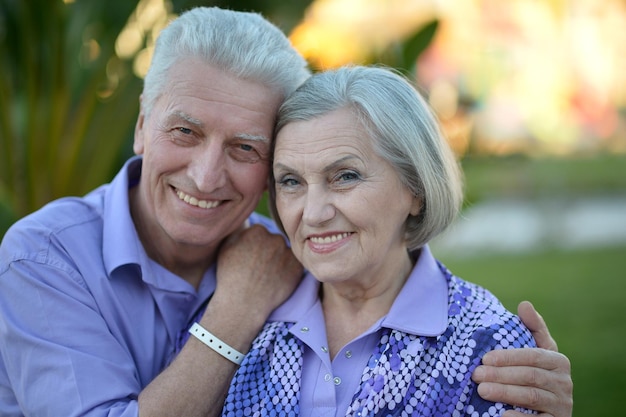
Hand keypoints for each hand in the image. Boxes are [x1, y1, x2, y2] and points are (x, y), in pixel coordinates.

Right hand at [211, 224, 303, 325]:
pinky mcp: (297, 268)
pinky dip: (288, 271)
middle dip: (269, 251)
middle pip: (274, 241)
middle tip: (260, 267)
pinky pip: (293, 265)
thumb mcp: (226, 247)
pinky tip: (276, 281)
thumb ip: (239, 231)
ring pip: (284, 253)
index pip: (260, 233)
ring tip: (267, 275)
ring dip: (279, 260)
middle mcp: (275, 238)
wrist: (243, 302)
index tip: (250, 257)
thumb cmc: (230, 276)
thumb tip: (247, 223)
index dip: (254, 245)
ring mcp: (288, 253)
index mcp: (258, 230)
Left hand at [472, 301, 572, 416]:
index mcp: (559, 362)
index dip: (508, 357)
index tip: (485, 358)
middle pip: (530, 376)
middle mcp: (564, 384)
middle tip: (476, 375)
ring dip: (505, 393)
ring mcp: (562, 405)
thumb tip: (525, 304)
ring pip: (532, 396)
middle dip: (501, 375)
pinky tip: (501, 414)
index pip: (533, 355)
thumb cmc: (536, 375)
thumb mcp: (537, 352)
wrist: (547, 411)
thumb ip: (532, 329)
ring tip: (482, 391)